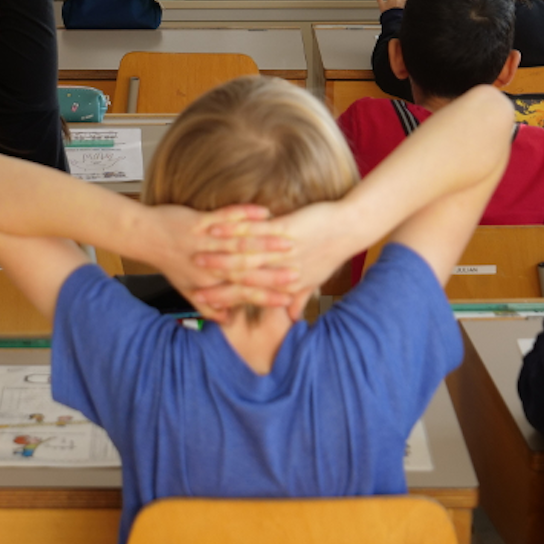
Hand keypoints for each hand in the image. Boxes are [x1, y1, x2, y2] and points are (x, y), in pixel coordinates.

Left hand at [134, 204, 298, 323]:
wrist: (145, 236)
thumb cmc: (168, 262)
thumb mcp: (186, 289)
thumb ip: (209, 307)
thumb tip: (226, 322)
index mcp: (209, 282)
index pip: (242, 293)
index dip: (266, 296)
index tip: (288, 299)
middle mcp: (208, 265)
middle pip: (246, 270)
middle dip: (275, 270)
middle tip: (299, 270)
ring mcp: (204, 242)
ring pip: (239, 244)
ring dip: (266, 242)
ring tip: (289, 241)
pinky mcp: (199, 222)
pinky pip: (225, 217)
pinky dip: (245, 214)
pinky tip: (264, 211)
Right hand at [193, 200, 349, 298]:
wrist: (351, 228)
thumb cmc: (331, 251)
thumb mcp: (316, 279)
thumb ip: (300, 298)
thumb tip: (292, 317)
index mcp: (288, 286)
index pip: (250, 295)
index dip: (226, 300)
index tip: (204, 303)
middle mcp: (283, 272)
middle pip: (243, 280)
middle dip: (215, 283)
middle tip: (191, 285)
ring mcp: (284, 251)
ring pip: (246, 257)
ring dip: (219, 257)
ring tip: (196, 256)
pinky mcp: (287, 229)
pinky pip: (256, 232)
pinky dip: (234, 230)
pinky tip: (215, 227)